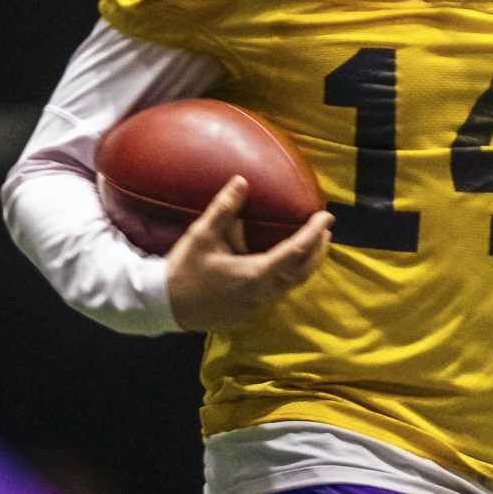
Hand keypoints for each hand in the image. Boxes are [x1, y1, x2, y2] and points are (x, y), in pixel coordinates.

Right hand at [166, 175, 332, 332]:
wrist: (165, 306)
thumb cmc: (184, 270)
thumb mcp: (202, 235)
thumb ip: (224, 209)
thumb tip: (242, 181)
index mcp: (256, 273)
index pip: (295, 251)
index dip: (313, 233)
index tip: (326, 217)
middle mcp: (263, 293)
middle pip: (302, 271)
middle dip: (317, 249)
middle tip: (325, 230)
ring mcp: (258, 306)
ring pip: (292, 284)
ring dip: (305, 264)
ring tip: (312, 245)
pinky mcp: (250, 312)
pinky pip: (278, 292)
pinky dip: (289, 275)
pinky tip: (284, 265)